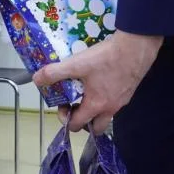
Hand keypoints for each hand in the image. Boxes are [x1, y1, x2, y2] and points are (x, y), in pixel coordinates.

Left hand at [32, 31, 162, 134]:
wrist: (136, 47)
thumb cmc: (106, 58)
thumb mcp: (76, 64)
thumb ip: (54, 72)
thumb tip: (37, 79)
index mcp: (96, 105)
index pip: (77, 125)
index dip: (65, 119)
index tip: (62, 105)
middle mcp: (111, 108)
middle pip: (96, 127)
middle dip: (84, 122)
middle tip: (76, 106)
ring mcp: (122, 100)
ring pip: (107, 114)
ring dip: (95, 110)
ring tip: (87, 92)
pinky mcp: (129, 89)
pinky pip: (116, 102)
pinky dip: (106, 98)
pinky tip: (101, 81)